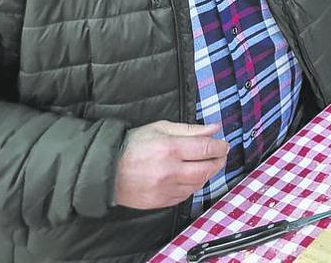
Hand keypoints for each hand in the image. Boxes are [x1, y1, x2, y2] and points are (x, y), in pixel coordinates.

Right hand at [114, 121, 228, 209]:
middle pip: (207, 169)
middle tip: (221, 155)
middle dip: (219, 161)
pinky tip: (192, 177)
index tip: (224, 145)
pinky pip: (186, 195)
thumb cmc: (133, 145)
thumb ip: (190, 129)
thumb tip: (214, 129)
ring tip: (207, 164)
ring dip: (208, 174)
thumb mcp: (160, 128)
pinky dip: (193, 185)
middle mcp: (169, 171)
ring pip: (198, 184)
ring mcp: (164, 189)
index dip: (220, 147)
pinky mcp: (160, 202)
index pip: (206, 148)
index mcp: (170, 149)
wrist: (105, 171)